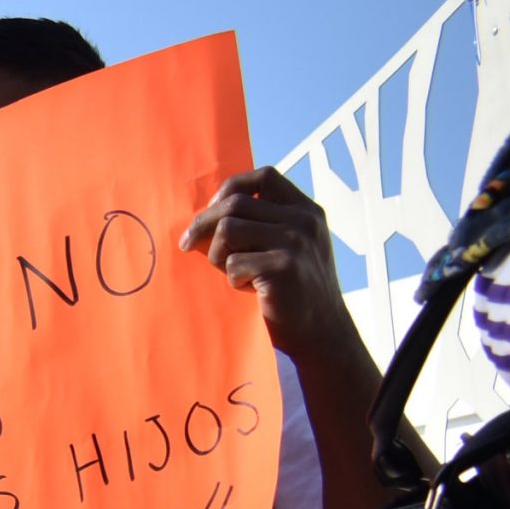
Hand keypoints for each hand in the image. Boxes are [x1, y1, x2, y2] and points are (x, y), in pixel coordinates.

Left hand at [180, 167, 359, 358]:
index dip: (230, 188)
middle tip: (189, 245)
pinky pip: (233, 262)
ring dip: (217, 254)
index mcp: (305, 209)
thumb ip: (260, 226)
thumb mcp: (285, 248)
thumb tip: (203, 218)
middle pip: (235, 203)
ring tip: (232, 274)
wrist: (320, 331)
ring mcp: (295, 241)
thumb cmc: (291, 292)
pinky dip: (232, 279)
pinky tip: (250, 290)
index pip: (263, 176)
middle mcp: (303, 219)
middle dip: (204, 224)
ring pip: (228, 229)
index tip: (212, 210)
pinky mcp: (284, 266)